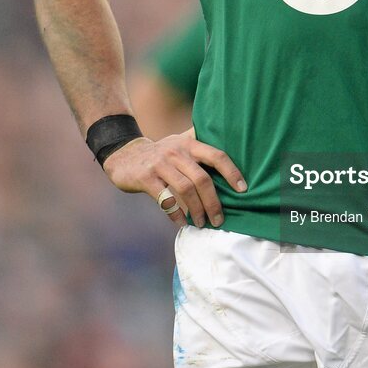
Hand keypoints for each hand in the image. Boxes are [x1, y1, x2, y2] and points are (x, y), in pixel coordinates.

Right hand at [101, 130, 246, 228]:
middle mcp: (176, 152)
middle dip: (214, 202)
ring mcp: (160, 164)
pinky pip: (165, 199)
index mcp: (189, 144)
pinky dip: (176, 214)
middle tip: (219, 219)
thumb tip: (233, 157)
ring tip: (202, 223)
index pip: (216, 156)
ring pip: (185, 189)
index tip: (243, 190)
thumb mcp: (179, 143)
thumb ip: (200, 148)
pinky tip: (182, 223)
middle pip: (202, 178)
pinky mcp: (146, 178)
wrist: (124, 155)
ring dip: (197, 210)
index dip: (231, 172)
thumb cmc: (160, 154)